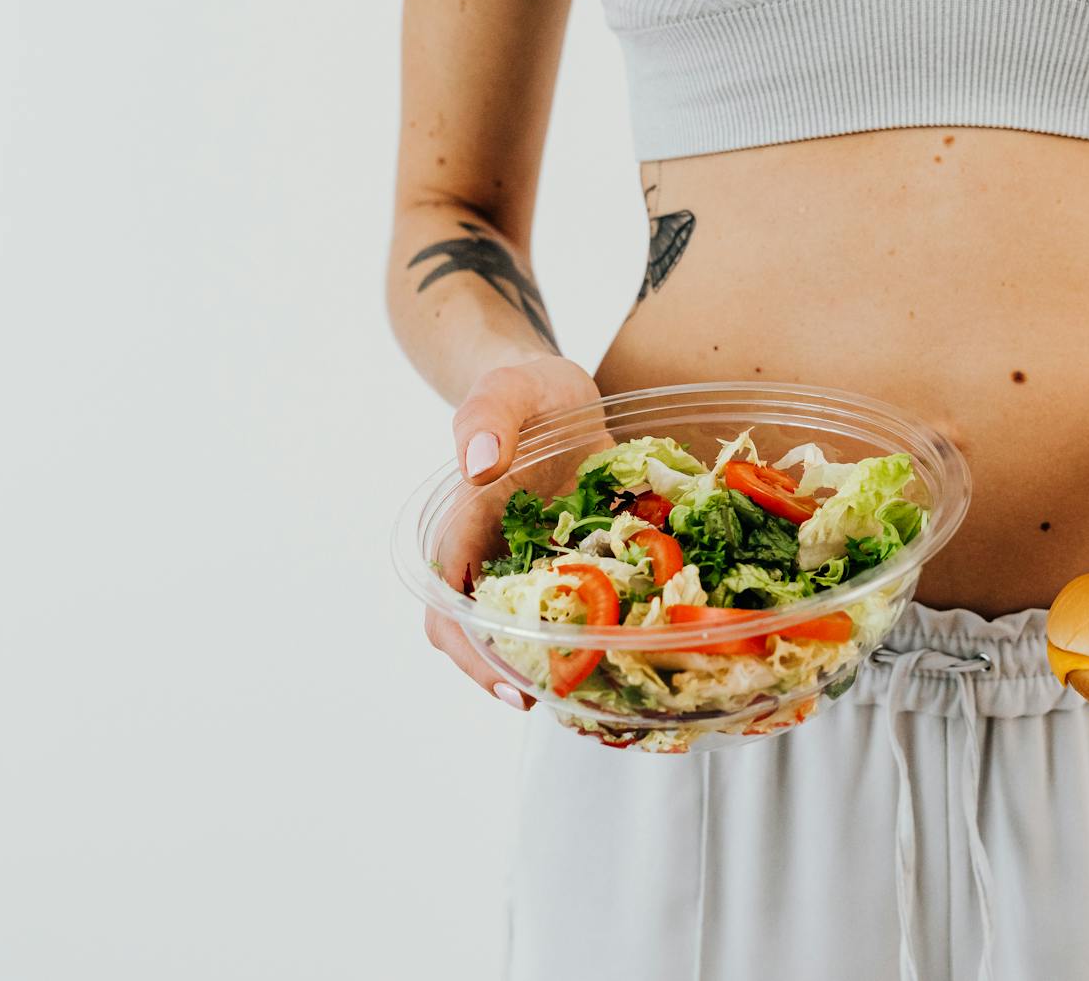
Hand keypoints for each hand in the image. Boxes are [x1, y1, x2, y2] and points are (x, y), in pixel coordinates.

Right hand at [425, 354, 603, 708]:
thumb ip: (486, 418)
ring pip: (534, 630)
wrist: (557, 388)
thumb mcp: (505, 388)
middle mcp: (496, 556)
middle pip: (483, 636)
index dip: (474, 652)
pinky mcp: (578, 559)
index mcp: (465, 527)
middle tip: (566, 701)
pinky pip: (584, 604)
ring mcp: (537, 563)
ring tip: (603, 692)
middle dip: (515, 674)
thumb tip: (480, 464)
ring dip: (559, 661)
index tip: (512, 684)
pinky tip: (638, 644)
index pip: (450, 605)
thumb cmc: (523, 388)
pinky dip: (602, 626)